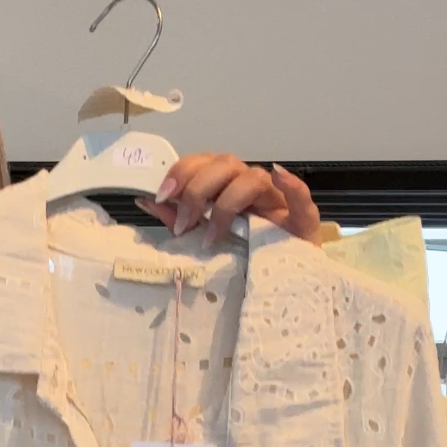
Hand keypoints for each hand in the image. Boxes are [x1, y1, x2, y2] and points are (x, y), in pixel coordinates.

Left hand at [137, 155, 320, 244]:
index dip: (181, 173)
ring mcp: (276, 200)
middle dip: (197, 190)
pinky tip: (279, 174)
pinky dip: (292, 183)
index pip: (203, 163)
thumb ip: (177, 217)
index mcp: (226, 186)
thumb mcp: (202, 237)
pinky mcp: (302, 218)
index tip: (161, 197)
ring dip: (227, 203)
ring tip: (211, 236)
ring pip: (252, 178)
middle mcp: (250, 186)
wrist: (282, 283)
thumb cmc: (240, 257)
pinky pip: (301, 195)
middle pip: (224, 164)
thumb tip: (144, 199)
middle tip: (183, 225)